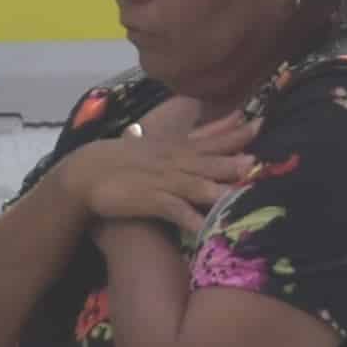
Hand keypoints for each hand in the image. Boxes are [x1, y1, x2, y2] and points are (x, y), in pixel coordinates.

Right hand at [67, 105, 253, 238]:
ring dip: (217, 186)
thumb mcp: (155, 142)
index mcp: (176, 148)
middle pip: (210, 159)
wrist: (86, 172)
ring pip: (196, 183)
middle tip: (259, 159)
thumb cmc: (122, 160)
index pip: (210, 137)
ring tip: (238, 191)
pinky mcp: (151, 200)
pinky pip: (174, 210)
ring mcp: (163, 181)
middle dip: (234, 158)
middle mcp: (174, 161)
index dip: (235, 131)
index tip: (260, 121)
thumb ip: (180, 135)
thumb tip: (201, 120)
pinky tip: (204, 226)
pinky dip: (189, 217)